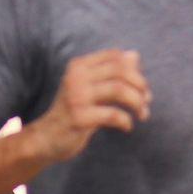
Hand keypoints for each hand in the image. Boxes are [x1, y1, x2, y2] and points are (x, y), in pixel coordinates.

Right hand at [30, 50, 150, 162]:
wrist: (46, 138)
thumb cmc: (72, 111)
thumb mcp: (91, 88)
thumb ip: (111, 72)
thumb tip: (134, 55)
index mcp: (79, 66)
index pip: (115, 56)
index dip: (134, 70)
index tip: (141, 87)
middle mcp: (76, 77)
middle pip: (120, 70)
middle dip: (140, 85)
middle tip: (146, 101)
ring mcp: (76, 97)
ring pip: (119, 90)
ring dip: (138, 103)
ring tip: (142, 114)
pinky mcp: (79, 117)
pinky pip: (114, 115)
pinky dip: (126, 121)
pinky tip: (127, 127)